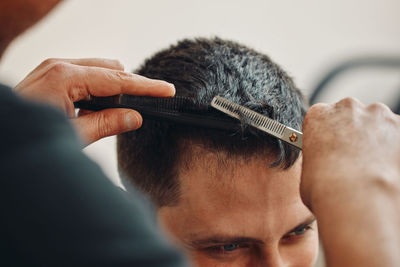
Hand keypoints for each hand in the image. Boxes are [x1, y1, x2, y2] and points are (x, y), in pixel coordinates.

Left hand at [15, 58, 174, 144]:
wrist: (0, 139)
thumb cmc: (28, 139)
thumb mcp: (73, 136)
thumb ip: (107, 123)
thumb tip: (135, 117)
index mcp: (65, 77)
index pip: (117, 80)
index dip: (146, 87)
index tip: (167, 90)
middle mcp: (60, 66)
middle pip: (111, 70)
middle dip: (127, 89)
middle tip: (133, 113)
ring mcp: (54, 69)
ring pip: (99, 72)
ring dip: (110, 92)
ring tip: (101, 118)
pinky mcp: (51, 76)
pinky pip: (85, 77)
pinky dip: (95, 92)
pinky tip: (89, 112)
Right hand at [300, 98, 399, 265]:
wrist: (360, 199)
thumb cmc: (329, 188)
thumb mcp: (308, 171)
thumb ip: (317, 158)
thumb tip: (324, 165)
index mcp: (319, 115)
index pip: (322, 116)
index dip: (328, 133)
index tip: (331, 146)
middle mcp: (348, 109)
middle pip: (352, 115)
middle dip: (354, 133)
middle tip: (354, 159)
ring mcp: (378, 115)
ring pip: (378, 124)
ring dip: (377, 140)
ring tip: (374, 167)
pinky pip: (398, 136)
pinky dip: (394, 150)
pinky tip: (388, 169)